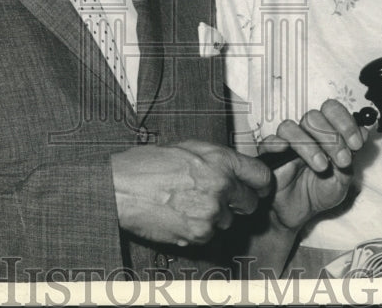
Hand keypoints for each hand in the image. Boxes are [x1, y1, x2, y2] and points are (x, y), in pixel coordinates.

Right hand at [110, 140, 272, 245]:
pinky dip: (198, 228)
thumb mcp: (187, 147)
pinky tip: (180, 214)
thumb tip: (234, 167)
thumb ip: (216, 158)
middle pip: (249, 203)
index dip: (261, 183)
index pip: (262, 176)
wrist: (120, 188)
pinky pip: (209, 234)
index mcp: (220, 160)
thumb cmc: (146, 165)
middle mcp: (221, 185)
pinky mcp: (198, 233)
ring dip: (214, 215)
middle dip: (237, 201)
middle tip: (217, 196)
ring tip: (188, 202)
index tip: (258, 187)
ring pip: (227, 220)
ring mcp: (211, 212)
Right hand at [259, 99, 364, 231]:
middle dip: (332, 138)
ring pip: (291, 128)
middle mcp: (305, 133)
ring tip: (321, 166)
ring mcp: (286, 143)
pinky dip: (277, 143)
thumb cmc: (320, 192)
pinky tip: (286, 151)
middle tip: (342, 160)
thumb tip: (363, 132)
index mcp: (324, 132)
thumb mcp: (343, 179)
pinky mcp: (269, 155)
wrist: (300, 214)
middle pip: (312, 117)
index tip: (355, 143)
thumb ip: (351, 156)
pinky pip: (268, 142)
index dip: (344, 122)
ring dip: (309, 145)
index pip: (331, 111)